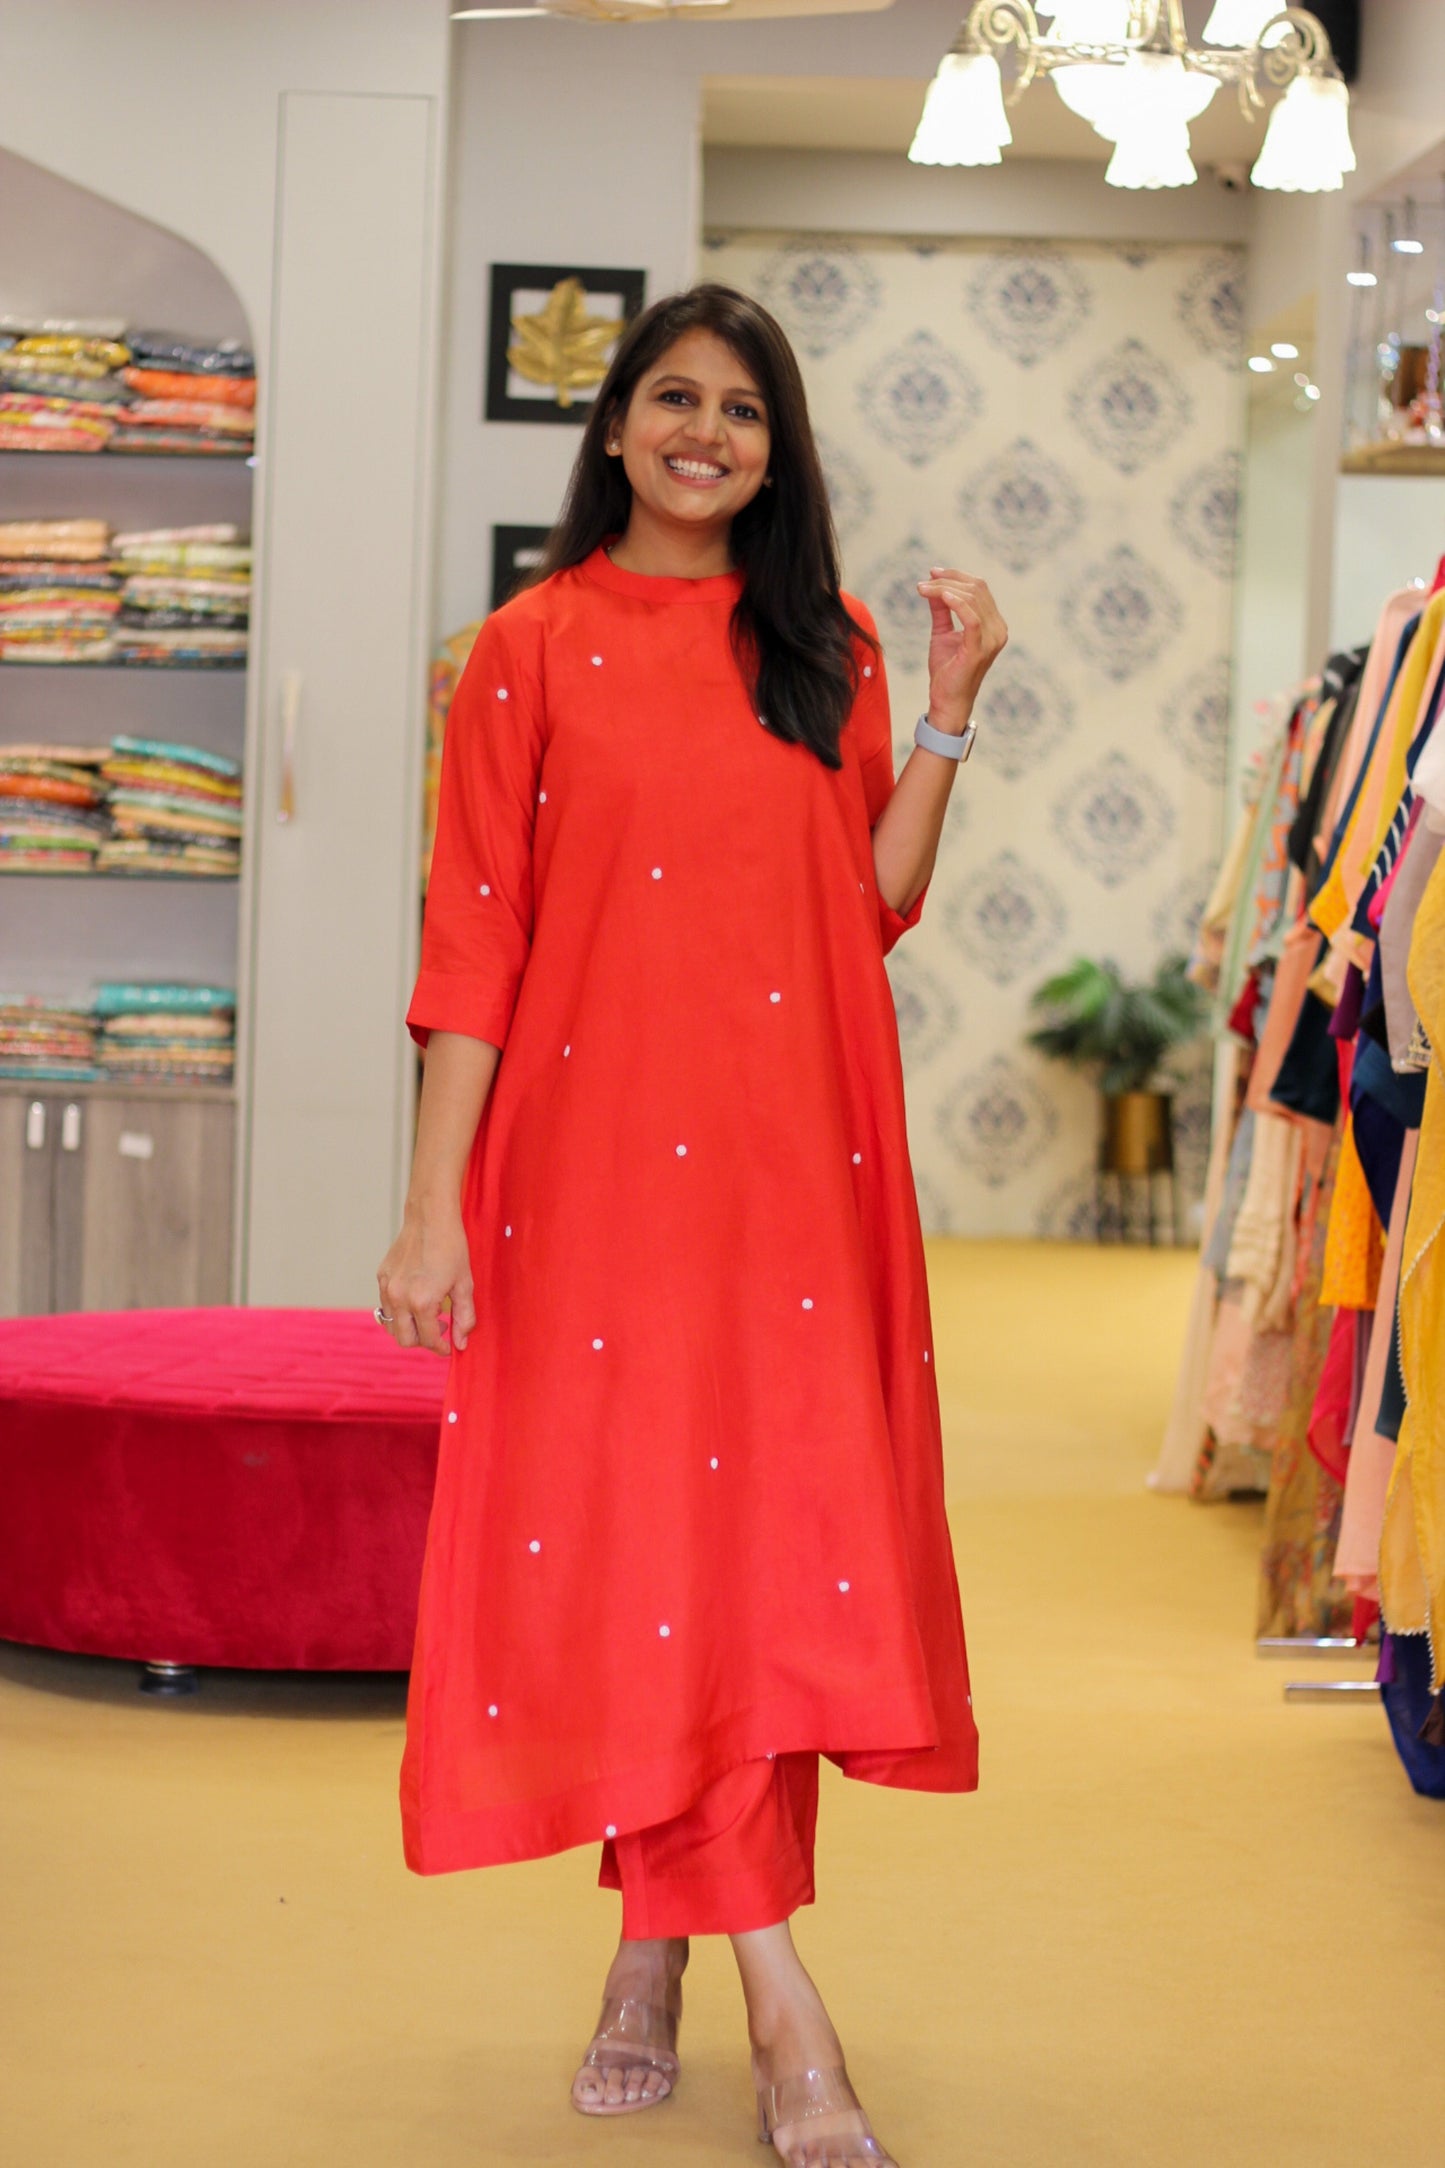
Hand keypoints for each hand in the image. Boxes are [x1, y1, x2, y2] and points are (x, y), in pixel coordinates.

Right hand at [376, 1207, 475, 1354]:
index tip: (448, 1347)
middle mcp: (399, 1297)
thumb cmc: (451, 1247)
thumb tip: (461, 1343)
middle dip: (422, 1341)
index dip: (440, 1348)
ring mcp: (387, 1287)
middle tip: (439, 1328)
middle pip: (404, 1340)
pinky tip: (416, 1296)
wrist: (430, 1218)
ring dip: (408, 1327)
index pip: (428, 1340)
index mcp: (422, 1301)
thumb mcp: (464, 1284)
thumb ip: (464, 1317)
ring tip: (427, 1313)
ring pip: (391, 1325)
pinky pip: (386, 1306)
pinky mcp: (381, 1277)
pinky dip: (399, 1310)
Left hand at [917, 567, 1006, 734]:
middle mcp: (998, 629)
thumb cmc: (946, 670)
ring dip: (944, 589)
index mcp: (993, 624)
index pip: (979, 588)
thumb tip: (933, 585)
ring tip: (922, 589)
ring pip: (972, 599)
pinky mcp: (979, 649)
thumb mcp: (942, 633)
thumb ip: (941, 609)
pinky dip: (956, 603)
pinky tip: (940, 596)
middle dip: (947, 580)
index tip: (932, 573)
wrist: (947, 701)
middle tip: (923, 583)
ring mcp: (992, 639)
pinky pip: (972, 618)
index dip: (956, 576)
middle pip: (976, 589)